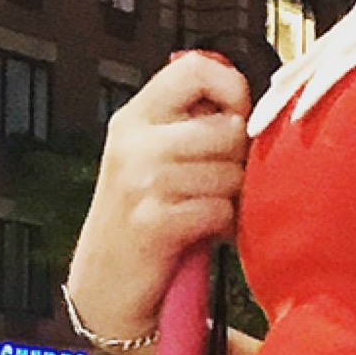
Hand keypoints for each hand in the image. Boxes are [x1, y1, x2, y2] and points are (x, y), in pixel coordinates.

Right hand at [68, 51, 248, 342]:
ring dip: (234, 198)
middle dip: (240, 160)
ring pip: (231, 172)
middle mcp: (134, 143)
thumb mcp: (155, 158)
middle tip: (222, 184)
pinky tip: (206, 234)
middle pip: (228, 127)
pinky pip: (221, 210)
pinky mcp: (153, 222)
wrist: (106, 286)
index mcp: (136, 117)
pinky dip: (225, 227)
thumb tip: (248, 102)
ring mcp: (141, 181)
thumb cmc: (147, 217)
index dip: (233, 89)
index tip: (238, 118)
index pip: (195, 68)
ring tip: (209, 211)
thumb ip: (191, 124)